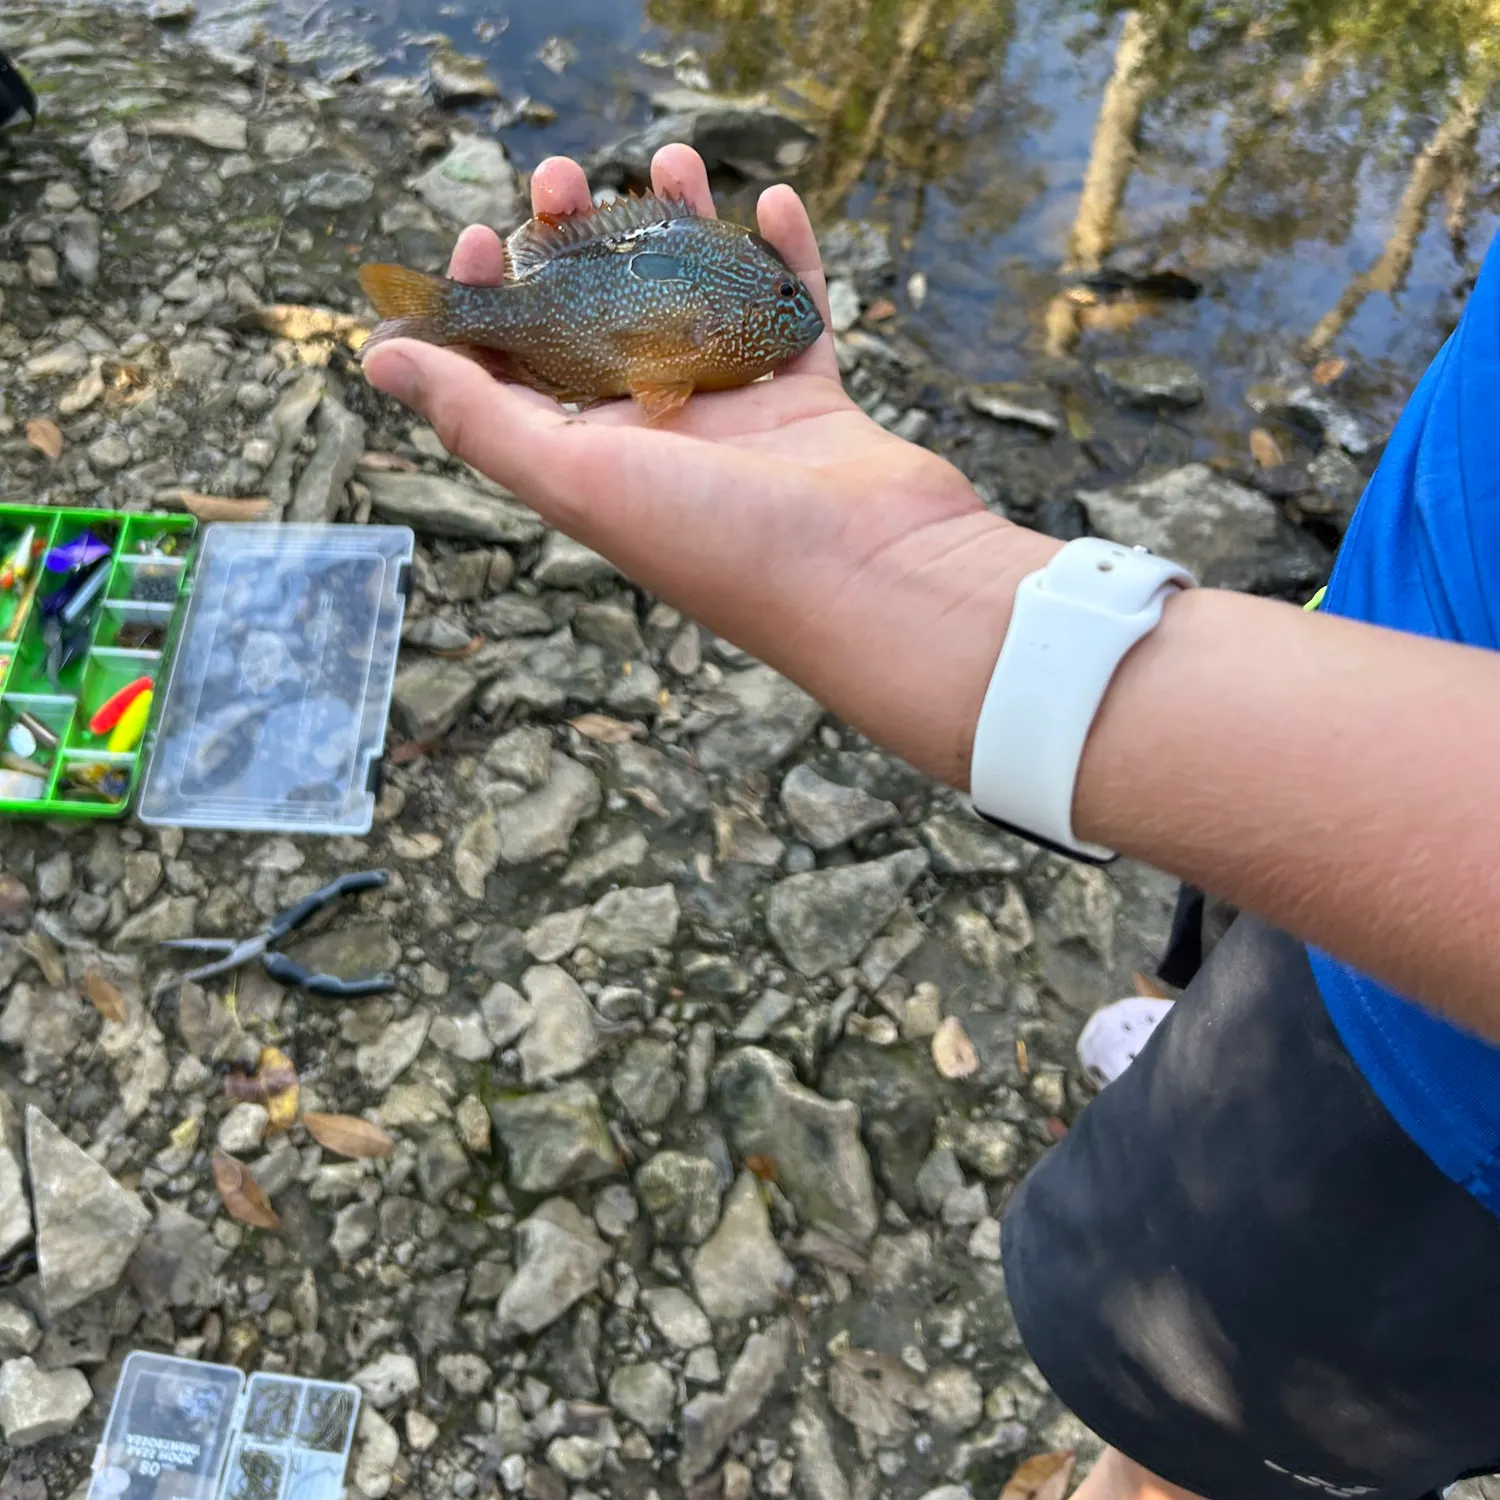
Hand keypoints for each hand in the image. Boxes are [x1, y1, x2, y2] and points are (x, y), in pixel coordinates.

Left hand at [362, 145, 1058, 786]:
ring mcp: (741, 417)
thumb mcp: (576, 479)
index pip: (518, 369)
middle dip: (576, 244)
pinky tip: (773, 203)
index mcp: (593, 458)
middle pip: (603, 321)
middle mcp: (659, 436)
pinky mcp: (814, 405)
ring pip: (699, 304)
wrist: (871, 578)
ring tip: (672, 162)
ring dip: (681, 231)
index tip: (486, 237)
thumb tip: (379, 357)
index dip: (487, 300)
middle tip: (565, 180)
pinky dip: (785, 260)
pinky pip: (793, 316)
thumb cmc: (720, 541)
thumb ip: (481, 416)